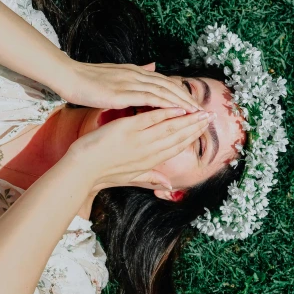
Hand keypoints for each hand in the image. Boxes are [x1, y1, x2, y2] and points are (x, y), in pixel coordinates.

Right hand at [53, 59, 198, 113]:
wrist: (70, 77)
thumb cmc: (89, 81)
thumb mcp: (116, 76)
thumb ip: (136, 73)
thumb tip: (153, 67)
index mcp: (136, 73)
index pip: (165, 82)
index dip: (181, 93)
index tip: (194, 105)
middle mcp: (137, 75)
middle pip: (170, 86)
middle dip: (188, 99)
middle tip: (203, 112)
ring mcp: (131, 83)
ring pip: (164, 91)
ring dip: (182, 102)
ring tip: (196, 113)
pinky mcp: (124, 92)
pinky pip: (150, 98)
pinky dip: (166, 104)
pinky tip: (177, 111)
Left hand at [68, 107, 213, 191]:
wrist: (83, 171)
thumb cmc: (104, 174)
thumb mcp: (132, 179)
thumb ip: (152, 178)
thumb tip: (168, 186)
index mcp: (150, 162)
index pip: (176, 148)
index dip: (192, 137)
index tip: (203, 129)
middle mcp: (149, 152)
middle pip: (178, 138)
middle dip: (195, 127)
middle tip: (209, 117)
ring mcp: (139, 141)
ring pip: (169, 128)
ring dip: (187, 119)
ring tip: (200, 111)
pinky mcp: (127, 130)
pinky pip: (150, 119)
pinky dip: (165, 112)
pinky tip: (177, 107)